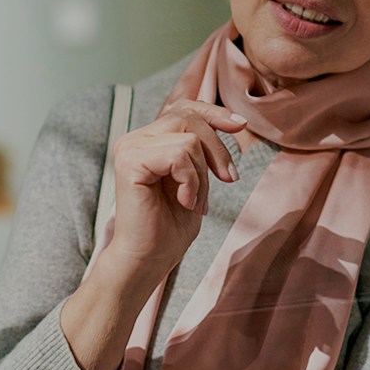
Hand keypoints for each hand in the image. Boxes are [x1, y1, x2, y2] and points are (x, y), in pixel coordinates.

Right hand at [61, 99, 244, 369]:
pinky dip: (192, 181)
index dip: (214, 112)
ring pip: (189, 138)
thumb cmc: (169, 228)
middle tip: (227, 180)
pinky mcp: (130, 161)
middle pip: (189, 117)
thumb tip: (232, 121)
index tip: (240, 125)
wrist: (148, 261)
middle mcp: (134, 139)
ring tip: (194, 201)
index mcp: (147, 140)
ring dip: (202, 174)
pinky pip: (179, 154)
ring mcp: (129, 148)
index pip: (183, 107)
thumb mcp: (196, 180)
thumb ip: (201, 150)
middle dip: (217, 149)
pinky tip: (184, 202)